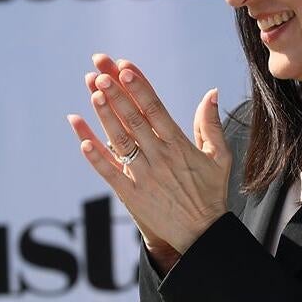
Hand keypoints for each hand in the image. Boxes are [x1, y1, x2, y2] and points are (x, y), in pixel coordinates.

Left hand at [66, 54, 231, 269]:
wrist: (203, 234)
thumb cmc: (211, 193)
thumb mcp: (219, 157)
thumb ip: (211, 124)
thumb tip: (211, 93)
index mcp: (179, 145)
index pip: (155, 109)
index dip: (139, 87)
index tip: (125, 67)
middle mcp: (160, 158)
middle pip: (134, 120)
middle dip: (116, 94)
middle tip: (100, 73)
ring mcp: (144, 176)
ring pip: (120, 141)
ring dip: (105, 117)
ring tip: (92, 92)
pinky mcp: (132, 195)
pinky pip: (109, 172)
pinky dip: (95, 156)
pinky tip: (82, 138)